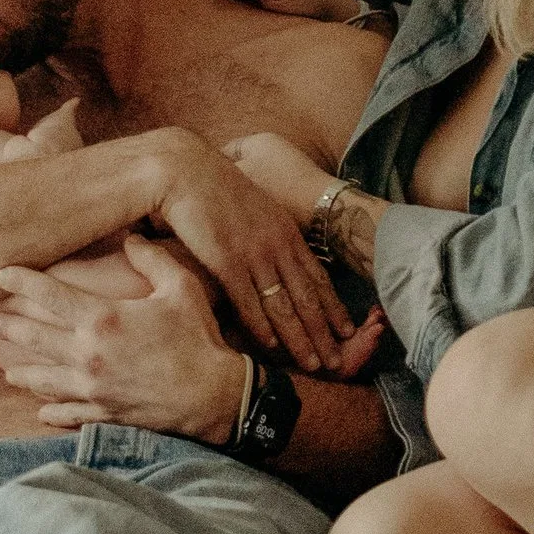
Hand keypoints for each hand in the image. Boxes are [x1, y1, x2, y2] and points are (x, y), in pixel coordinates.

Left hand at [0, 244, 248, 436]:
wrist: (215, 397)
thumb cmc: (200, 338)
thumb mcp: (182, 289)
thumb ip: (153, 260)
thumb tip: (132, 236)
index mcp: (104, 319)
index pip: (51, 296)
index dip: (23, 283)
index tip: (1, 275)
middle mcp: (89, 354)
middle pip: (35, 340)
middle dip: (9, 330)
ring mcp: (93, 388)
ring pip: (44, 381)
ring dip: (23, 374)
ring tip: (8, 371)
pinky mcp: (103, 414)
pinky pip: (67, 413)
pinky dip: (51, 412)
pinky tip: (41, 410)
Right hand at [143, 132, 352, 368]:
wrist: (188, 169)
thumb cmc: (216, 186)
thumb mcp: (254, 207)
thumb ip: (266, 231)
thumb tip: (271, 253)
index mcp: (285, 230)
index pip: (317, 274)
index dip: (332, 305)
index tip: (346, 328)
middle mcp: (277, 244)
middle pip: (307, 296)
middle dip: (324, 331)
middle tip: (338, 360)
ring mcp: (254, 253)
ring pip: (284, 305)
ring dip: (300, 338)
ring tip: (313, 363)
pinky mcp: (227, 260)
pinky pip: (249, 301)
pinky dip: (262, 326)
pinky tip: (272, 346)